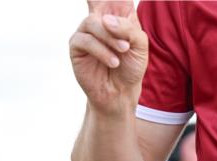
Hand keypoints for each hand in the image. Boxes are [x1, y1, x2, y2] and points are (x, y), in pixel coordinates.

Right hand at [70, 0, 148, 116]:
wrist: (120, 92)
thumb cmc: (132, 66)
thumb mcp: (140, 44)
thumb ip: (127, 28)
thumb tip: (104, 20)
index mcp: (118, 12)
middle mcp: (100, 18)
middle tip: (119, 38)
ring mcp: (86, 31)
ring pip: (94, 23)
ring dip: (110, 37)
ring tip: (123, 51)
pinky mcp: (76, 46)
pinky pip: (86, 40)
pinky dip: (102, 50)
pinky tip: (113, 61)